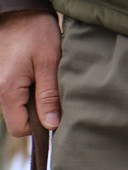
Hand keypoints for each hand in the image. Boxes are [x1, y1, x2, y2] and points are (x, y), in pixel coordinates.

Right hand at [0, 12, 60, 135]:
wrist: (20, 6)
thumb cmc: (35, 29)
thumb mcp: (48, 63)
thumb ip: (49, 97)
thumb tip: (52, 125)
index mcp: (7, 89)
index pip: (19, 129)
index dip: (38, 127)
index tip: (52, 112)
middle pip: (17, 119)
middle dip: (36, 114)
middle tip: (50, 93)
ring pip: (17, 106)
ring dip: (33, 100)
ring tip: (43, 81)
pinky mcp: (2, 73)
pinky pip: (15, 93)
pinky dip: (28, 90)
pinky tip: (36, 75)